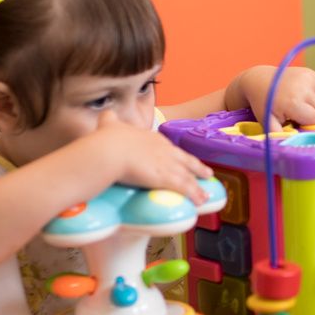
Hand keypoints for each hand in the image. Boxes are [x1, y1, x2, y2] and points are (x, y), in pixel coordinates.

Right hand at [93, 112, 213, 202]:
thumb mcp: (110, 124)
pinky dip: (194, 195)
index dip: (178, 155)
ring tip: (205, 195)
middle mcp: (164, 150)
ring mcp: (167, 164)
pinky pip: (184, 188)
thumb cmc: (107, 139)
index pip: (170, 148)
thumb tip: (106, 113)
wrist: (109, 150)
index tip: (183, 159)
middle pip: (186, 160)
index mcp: (152, 138)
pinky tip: (200, 201)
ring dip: (198, 187)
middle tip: (208, 174)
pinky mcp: (165, 178)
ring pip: (188, 176)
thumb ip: (110, 120)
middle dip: (198, 168)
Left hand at [235, 65, 314, 130]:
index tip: (296, 121)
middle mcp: (304, 88)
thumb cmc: (263, 103)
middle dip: (311, 115)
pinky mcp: (311, 72)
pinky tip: (310, 98)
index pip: (314, 120)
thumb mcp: (267, 121)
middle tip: (297, 113)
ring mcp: (308, 78)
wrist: (259, 79)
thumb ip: (279, 134)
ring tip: (302, 105)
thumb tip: (291, 142)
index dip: (307, 124)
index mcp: (294, 102)